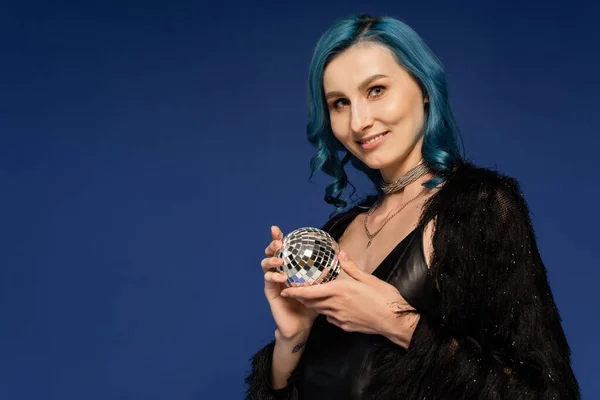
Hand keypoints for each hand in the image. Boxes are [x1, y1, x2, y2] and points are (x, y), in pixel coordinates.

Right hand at [261, 226, 317, 339]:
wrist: (301, 325)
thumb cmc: (312, 304)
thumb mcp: (321, 285)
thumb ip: (328, 270)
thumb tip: (340, 255)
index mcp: (290, 267)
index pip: (284, 249)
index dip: (279, 237)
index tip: (277, 228)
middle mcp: (280, 271)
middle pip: (272, 253)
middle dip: (273, 245)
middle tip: (279, 242)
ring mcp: (273, 281)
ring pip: (266, 265)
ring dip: (272, 260)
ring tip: (280, 260)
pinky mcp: (270, 292)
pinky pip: (268, 281)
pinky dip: (273, 277)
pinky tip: (281, 277)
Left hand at [280, 250, 418, 346]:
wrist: (394, 321)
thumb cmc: (384, 298)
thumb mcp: (368, 278)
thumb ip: (351, 267)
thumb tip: (341, 253)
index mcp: (340, 290)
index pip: (310, 292)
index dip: (296, 291)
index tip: (285, 289)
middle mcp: (336, 305)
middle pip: (312, 303)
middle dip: (301, 298)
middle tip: (294, 291)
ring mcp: (340, 318)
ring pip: (320, 311)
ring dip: (313, 304)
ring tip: (309, 298)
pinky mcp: (345, 326)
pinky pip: (331, 318)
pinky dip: (327, 312)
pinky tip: (331, 307)